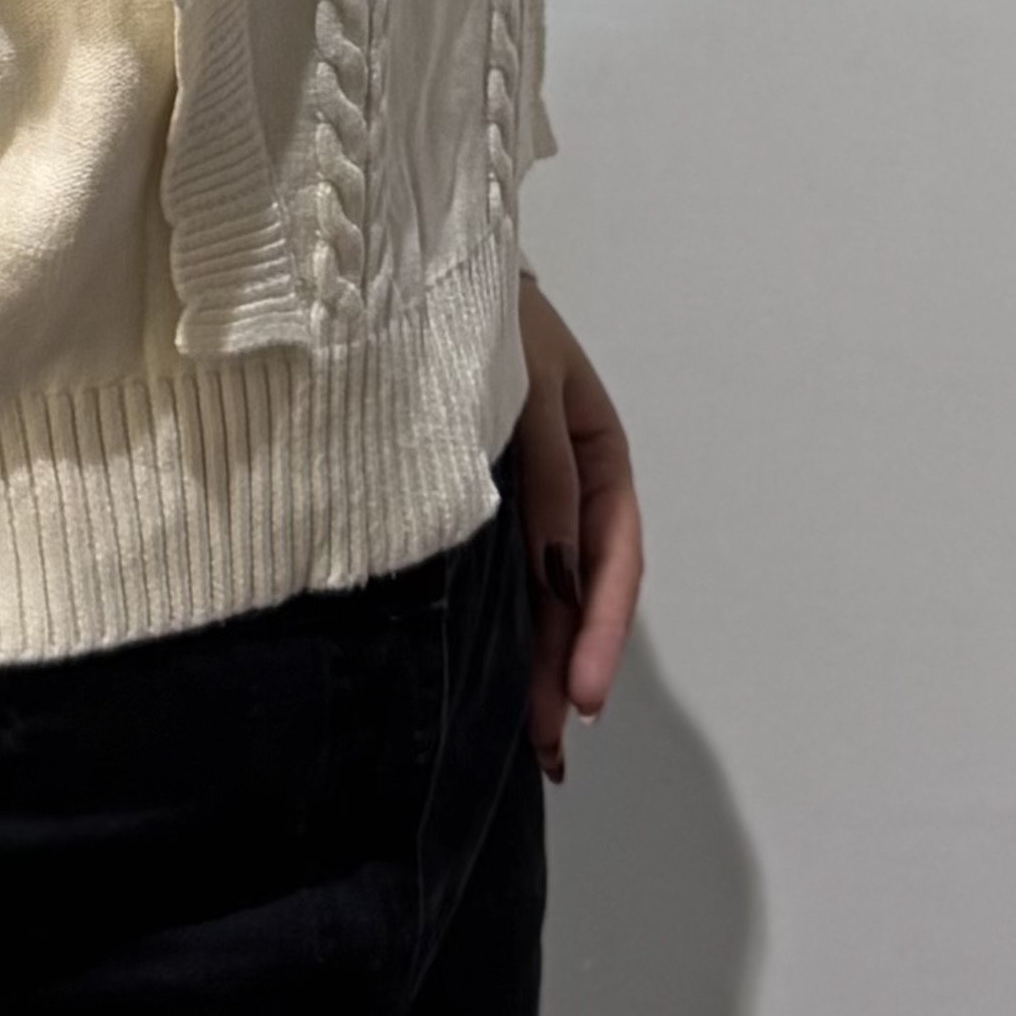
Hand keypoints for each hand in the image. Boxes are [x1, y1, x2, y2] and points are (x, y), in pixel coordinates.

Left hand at [515, 270, 641, 780]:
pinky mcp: (470, 507)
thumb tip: (562, 576)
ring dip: (538, 665)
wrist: (402, 271)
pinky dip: (500, 630)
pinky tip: (495, 681)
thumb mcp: (523, 382)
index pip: (613, 552)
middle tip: (546, 743)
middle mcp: (564, 484)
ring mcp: (517, 498)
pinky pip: (498, 577)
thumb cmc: (476, 314)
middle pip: (577, 590)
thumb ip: (543, 473)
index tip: (581, 694)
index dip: (600, 626)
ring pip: (540, 595)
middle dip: (566, 667)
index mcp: (596, 448)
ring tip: (529, 742)